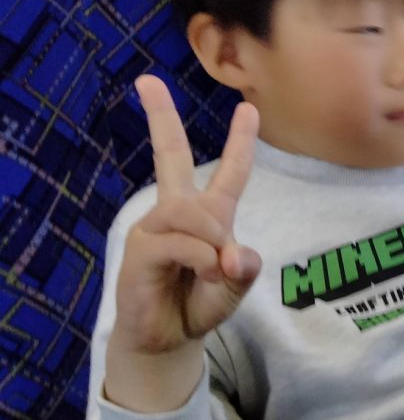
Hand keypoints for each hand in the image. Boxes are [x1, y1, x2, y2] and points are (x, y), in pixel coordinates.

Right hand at [104, 75, 260, 411]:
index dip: (240, 142)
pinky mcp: (139, 250)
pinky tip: (203, 272)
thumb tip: (233, 253)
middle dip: (161, 117)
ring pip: (191, 212)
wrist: (168, 339)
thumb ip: (243, 269)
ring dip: (212, 240)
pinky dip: (198, 257)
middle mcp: (178, 213)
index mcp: (209, 216)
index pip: (229, 173)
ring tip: (215, 268)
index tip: (248, 108)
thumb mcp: (235, 288)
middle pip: (171, 155)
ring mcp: (155, 228)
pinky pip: (178, 242)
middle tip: (146, 80)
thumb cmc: (200, 305)